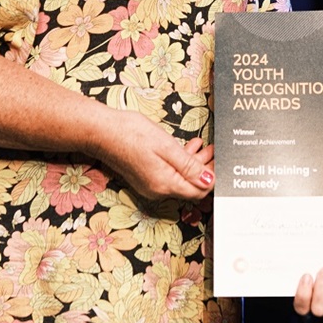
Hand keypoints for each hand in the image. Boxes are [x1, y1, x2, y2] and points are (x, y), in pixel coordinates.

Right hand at [97, 112, 215, 201]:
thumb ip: (189, 165)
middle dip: (205, 169)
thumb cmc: (132, 134)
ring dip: (193, 164)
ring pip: (180, 179)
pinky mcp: (145, 177)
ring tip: (204, 146)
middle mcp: (157, 190)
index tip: (221, 160)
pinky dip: (180, 163)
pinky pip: (169, 175)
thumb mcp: (166, 146)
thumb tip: (209, 181)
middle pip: (190, 186)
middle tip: (214, 151)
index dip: (213, 178)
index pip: (198, 191)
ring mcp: (150, 185)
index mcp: (164, 184)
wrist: (102, 131)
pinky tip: (186, 147)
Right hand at [292, 263, 322, 315]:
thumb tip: (290, 258)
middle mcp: (321, 307)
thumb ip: (298, 266)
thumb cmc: (315, 262)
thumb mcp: (306, 264)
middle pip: (319, 308)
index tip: (307, 276)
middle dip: (321, 288)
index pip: (301, 306)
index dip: (303, 295)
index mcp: (306, 301)